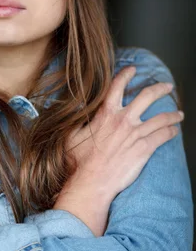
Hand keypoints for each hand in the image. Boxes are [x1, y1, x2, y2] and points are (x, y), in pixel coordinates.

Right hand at [61, 65, 183, 200]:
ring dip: (173, 114)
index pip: (117, 86)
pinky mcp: (144, 148)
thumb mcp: (72, 135)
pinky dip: (171, 132)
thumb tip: (79, 113)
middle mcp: (123, 119)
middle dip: (159, 89)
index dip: (126, 75)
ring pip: (161, 118)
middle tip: (167, 86)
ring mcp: (136, 134)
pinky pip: (163, 136)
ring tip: (179, 114)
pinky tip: (175, 131)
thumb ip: (79, 122)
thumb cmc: (79, 160)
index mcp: (106, 113)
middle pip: (147, 96)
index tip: (133, 70)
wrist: (92, 180)